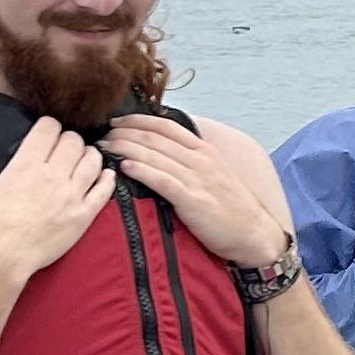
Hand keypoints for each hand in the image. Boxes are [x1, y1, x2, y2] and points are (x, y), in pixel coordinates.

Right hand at [0, 117, 111, 280]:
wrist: (2, 257)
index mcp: (25, 165)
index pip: (48, 129)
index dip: (49, 126)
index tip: (49, 131)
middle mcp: (52, 174)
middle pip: (73, 142)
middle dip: (70, 140)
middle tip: (66, 148)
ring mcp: (71, 194)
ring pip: (93, 162)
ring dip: (90, 156)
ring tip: (86, 158)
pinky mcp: (83, 215)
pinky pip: (104, 191)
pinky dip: (107, 180)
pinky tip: (107, 175)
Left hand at [100, 115, 292, 268]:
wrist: (252, 234)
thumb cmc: (230, 207)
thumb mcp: (214, 174)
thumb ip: (190, 161)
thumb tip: (160, 152)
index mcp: (204, 150)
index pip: (166, 126)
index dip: (137, 120)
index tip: (115, 120)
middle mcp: (200, 159)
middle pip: (155, 138)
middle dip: (124, 133)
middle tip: (102, 135)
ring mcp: (197, 179)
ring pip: (155, 155)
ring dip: (125, 148)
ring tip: (105, 148)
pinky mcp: (193, 200)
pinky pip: (163, 180)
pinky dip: (142, 170)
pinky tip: (124, 167)